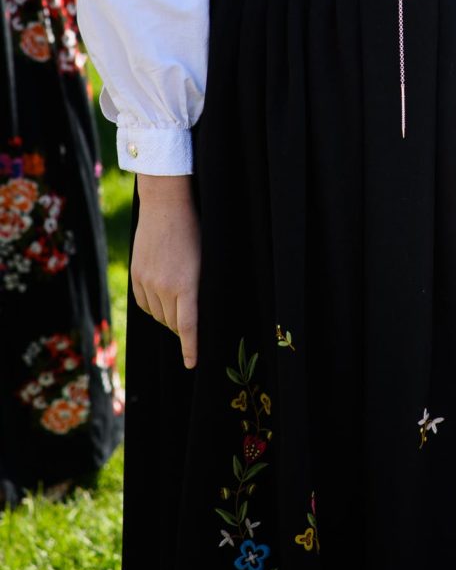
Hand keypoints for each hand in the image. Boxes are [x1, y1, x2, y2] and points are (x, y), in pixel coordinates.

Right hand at [131, 175, 199, 366]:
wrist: (165, 205)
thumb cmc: (195, 230)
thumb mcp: (206, 260)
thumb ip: (200, 288)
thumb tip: (198, 315)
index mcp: (187, 284)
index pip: (188, 326)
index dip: (190, 348)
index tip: (192, 364)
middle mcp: (165, 287)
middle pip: (172, 323)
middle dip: (182, 327)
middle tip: (191, 318)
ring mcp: (147, 281)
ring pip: (158, 314)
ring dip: (168, 315)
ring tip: (178, 299)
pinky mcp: (136, 275)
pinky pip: (144, 304)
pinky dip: (153, 306)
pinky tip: (162, 296)